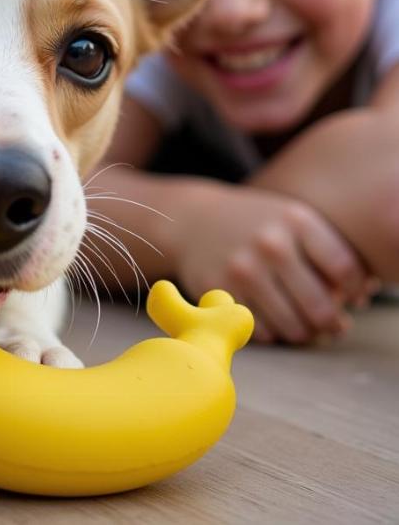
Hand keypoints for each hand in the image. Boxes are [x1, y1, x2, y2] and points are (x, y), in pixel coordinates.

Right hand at [174, 184, 372, 343]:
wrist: (193, 220)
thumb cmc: (255, 224)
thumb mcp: (291, 220)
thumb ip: (327, 252)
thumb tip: (359, 298)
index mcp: (295, 220)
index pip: (345, 270)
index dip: (353, 291)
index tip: (347, 295)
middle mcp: (270, 243)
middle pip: (321, 306)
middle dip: (330, 322)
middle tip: (329, 322)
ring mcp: (243, 269)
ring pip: (293, 327)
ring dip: (302, 332)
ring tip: (301, 323)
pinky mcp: (220, 291)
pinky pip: (261, 331)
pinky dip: (271, 332)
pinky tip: (269, 316)